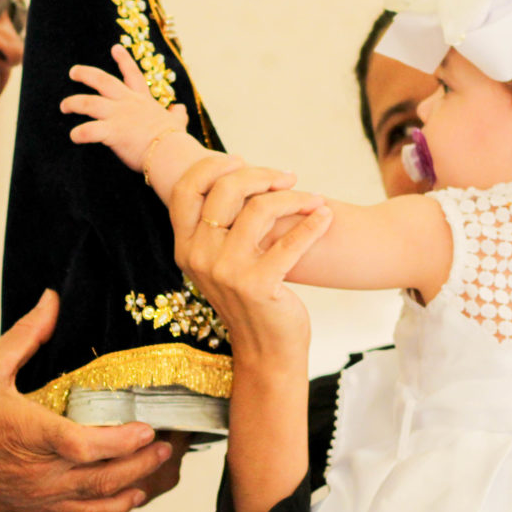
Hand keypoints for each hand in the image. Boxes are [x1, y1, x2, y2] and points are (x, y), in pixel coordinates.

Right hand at [0, 290, 171, 511]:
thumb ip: (26, 335)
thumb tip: (53, 298)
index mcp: (26, 434)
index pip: (84, 445)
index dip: (121, 441)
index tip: (148, 427)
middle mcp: (36, 472)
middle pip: (102, 476)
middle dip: (142, 461)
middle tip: (170, 440)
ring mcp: (35, 496)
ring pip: (96, 500)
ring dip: (133, 484)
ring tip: (159, 462)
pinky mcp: (31, 507)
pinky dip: (110, 509)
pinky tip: (130, 497)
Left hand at [61, 43, 187, 169]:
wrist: (170, 152)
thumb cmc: (174, 139)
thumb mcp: (177, 123)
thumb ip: (177, 115)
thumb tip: (181, 109)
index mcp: (142, 101)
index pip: (133, 75)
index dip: (124, 60)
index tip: (114, 48)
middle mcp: (127, 103)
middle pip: (102, 81)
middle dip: (85, 74)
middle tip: (73, 72)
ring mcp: (118, 116)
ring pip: (88, 102)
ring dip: (73, 103)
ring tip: (64, 106)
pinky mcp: (112, 132)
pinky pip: (88, 130)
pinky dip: (78, 133)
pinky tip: (73, 136)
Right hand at [169, 155, 331, 511]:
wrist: (267, 350)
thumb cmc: (251, 296)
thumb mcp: (223, 259)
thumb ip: (222, 223)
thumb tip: (240, 172)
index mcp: (185, 246)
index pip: (188, 189)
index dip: (214, 165)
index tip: (243, 161)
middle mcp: (199, 257)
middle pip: (226, 190)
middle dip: (261, 175)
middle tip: (288, 178)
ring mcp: (226, 272)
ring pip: (259, 209)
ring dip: (294, 198)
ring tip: (314, 200)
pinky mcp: (257, 285)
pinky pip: (290, 242)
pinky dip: (313, 225)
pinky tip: (326, 217)